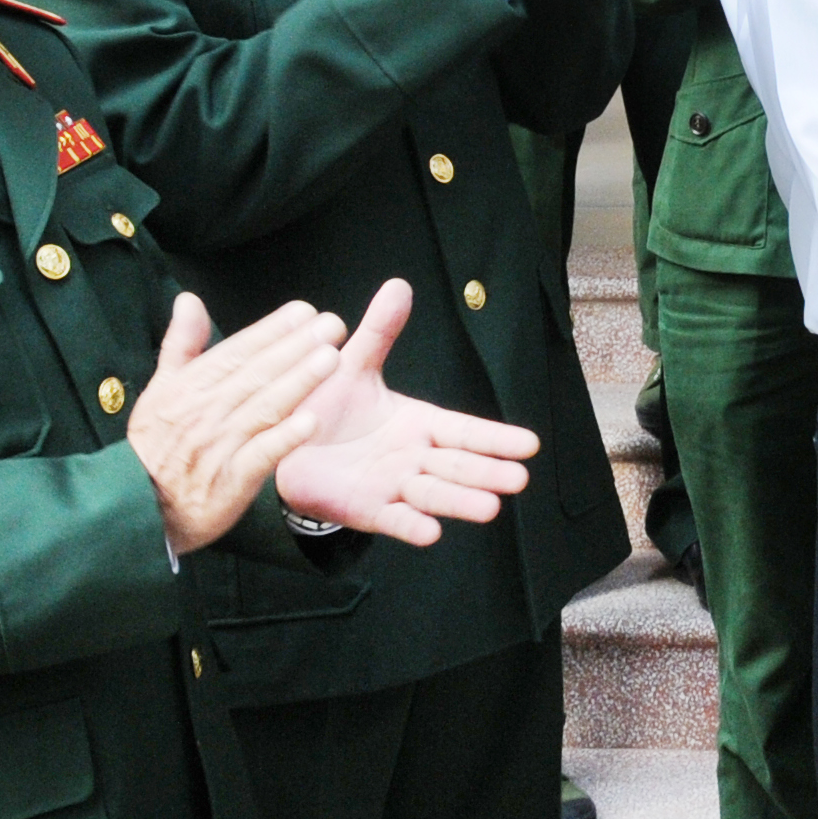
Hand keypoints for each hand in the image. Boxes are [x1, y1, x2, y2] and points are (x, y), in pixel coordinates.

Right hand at [128, 292, 342, 551]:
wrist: (141, 509)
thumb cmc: (156, 445)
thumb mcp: (160, 390)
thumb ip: (181, 344)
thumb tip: (188, 300)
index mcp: (188, 387)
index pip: (236, 351)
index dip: (271, 330)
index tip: (305, 311)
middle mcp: (204, 412)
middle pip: (256, 374)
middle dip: (295, 347)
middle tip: (332, 325)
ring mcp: (217, 447)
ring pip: (262, 408)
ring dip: (298, 383)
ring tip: (330, 360)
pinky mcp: (229, 481)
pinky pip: (259, 456)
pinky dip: (284, 439)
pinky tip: (312, 422)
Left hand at [268, 280, 542, 547]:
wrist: (286, 446)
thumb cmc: (327, 407)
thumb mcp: (355, 365)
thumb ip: (380, 331)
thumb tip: (399, 284)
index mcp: (418, 423)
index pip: (464, 431)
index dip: (495, 438)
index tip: (530, 445)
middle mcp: (413, 457)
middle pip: (457, 465)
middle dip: (487, 472)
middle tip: (519, 480)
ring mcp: (393, 486)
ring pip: (433, 494)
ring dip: (460, 502)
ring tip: (490, 509)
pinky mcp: (367, 509)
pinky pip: (393, 519)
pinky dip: (412, 525)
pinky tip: (431, 534)